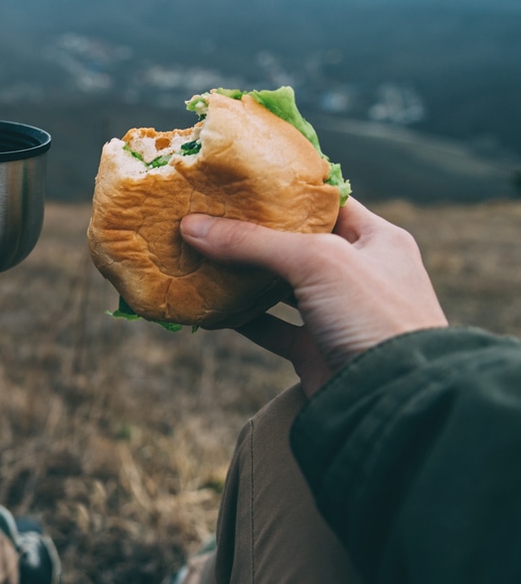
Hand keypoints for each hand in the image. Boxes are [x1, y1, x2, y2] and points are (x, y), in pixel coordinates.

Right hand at [180, 198, 447, 396]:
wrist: (393, 401)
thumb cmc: (372, 315)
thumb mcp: (315, 262)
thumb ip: (252, 242)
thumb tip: (191, 226)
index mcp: (377, 240)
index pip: (327, 202)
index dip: (287, 191)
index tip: (242, 182)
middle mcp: (359, 274)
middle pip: (297, 243)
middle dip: (254, 233)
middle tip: (210, 216)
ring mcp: (336, 313)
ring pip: (281, 286)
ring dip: (243, 275)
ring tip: (203, 254)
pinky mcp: (316, 349)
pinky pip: (272, 326)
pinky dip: (243, 317)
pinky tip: (211, 306)